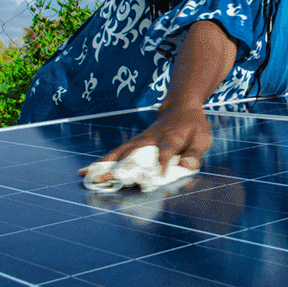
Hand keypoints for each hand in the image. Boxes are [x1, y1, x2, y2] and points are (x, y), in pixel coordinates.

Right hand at [78, 104, 210, 181]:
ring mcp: (139, 141)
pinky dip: (101, 163)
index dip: (163, 163)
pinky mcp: (132, 144)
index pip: (166, 151)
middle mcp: (151, 139)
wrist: (180, 108)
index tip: (158, 176)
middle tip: (106, 178)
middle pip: (135, 153)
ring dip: (105, 165)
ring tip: (89, 177)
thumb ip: (194, 153)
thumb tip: (188, 166)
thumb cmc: (192, 126)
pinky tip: (86, 172)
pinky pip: (115, 155)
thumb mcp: (201, 138)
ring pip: (120, 154)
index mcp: (171, 137)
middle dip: (121, 166)